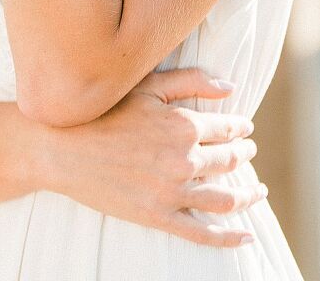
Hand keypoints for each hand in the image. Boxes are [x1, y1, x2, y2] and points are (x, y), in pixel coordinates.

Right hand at [37, 66, 263, 247]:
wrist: (63, 147)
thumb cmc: (104, 110)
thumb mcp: (147, 85)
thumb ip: (191, 81)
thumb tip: (231, 88)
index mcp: (183, 125)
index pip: (227, 129)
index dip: (240, 128)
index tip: (245, 128)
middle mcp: (183, 160)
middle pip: (229, 161)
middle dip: (243, 155)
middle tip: (247, 152)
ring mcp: (171, 192)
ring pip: (225, 198)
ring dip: (247, 195)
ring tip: (256, 190)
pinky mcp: (157, 217)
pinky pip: (202, 233)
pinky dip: (229, 238)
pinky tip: (246, 237)